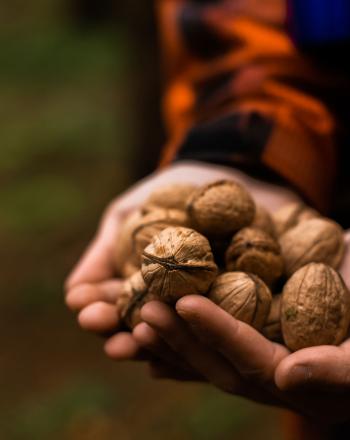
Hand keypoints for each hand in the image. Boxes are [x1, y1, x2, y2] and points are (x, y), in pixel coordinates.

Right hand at [65, 160, 299, 369]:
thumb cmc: (176, 191)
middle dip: (126, 339)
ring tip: (140, 347)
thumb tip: (71, 294)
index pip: (116, 306)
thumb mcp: (132, 213)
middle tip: (112, 345)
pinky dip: (207, 334)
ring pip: (183, 335)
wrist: (234, 174)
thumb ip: (106, 251)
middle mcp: (174, 303)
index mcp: (143, 286)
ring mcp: (211, 307)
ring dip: (160, 346)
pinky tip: (192, 343)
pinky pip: (228, 326)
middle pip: (147, 329)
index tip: (83, 310)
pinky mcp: (249, 307)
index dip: (98, 310)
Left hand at [131, 232, 349, 423]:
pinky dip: (184, 337)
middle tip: (147, 312)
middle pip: (222, 363)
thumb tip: (287, 373)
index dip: (220, 334)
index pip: (254, 361)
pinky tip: (153, 333)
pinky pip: (214, 342)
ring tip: (140, 315)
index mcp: (307, 383)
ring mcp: (264, 358)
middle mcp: (279, 377)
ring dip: (173, 338)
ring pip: (211, 355)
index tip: (187, 304)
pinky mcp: (254, 340)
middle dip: (183, 340)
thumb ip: (339, 369)